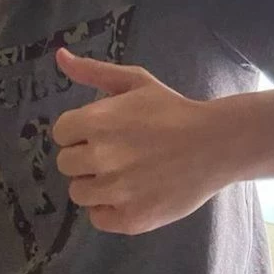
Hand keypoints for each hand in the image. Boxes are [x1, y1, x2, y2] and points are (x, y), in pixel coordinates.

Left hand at [52, 49, 228, 235]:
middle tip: (115, 151)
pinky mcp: (130, 218)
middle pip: (65, 164)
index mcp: (97, 120)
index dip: (78, 131)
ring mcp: (115, 191)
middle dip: (85, 156)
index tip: (100, 130)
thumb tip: (59, 55)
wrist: (213, 144)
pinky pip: (97, 217)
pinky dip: (109, 208)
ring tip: (123, 172)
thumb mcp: (134, 80)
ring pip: (78, 192)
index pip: (60, 132)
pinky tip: (129, 192)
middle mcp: (101, 156)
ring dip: (94, 183)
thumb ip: (92, 71)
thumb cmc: (171, 109)